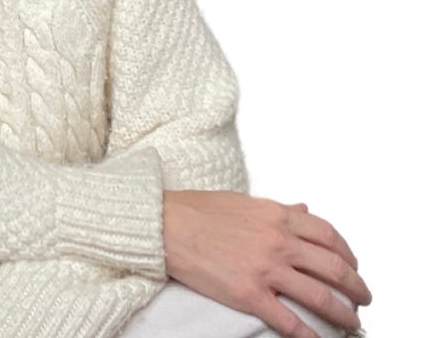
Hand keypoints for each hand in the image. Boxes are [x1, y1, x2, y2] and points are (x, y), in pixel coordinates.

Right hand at [163, 190, 371, 337]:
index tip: (352, 266)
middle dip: (356, 288)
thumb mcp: (243, 202)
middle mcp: (278, 241)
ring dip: (344, 315)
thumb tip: (304, 209)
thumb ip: (279, 209)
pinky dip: (310, 337)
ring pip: (321, 297)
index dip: (348, 254)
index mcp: (277, 216)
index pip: (328, 235)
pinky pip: (290, 322)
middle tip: (363, 299)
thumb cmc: (198, 211)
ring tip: (352, 324)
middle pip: (334, 268)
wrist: (165, 224)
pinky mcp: (249, 294)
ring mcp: (266, 269)